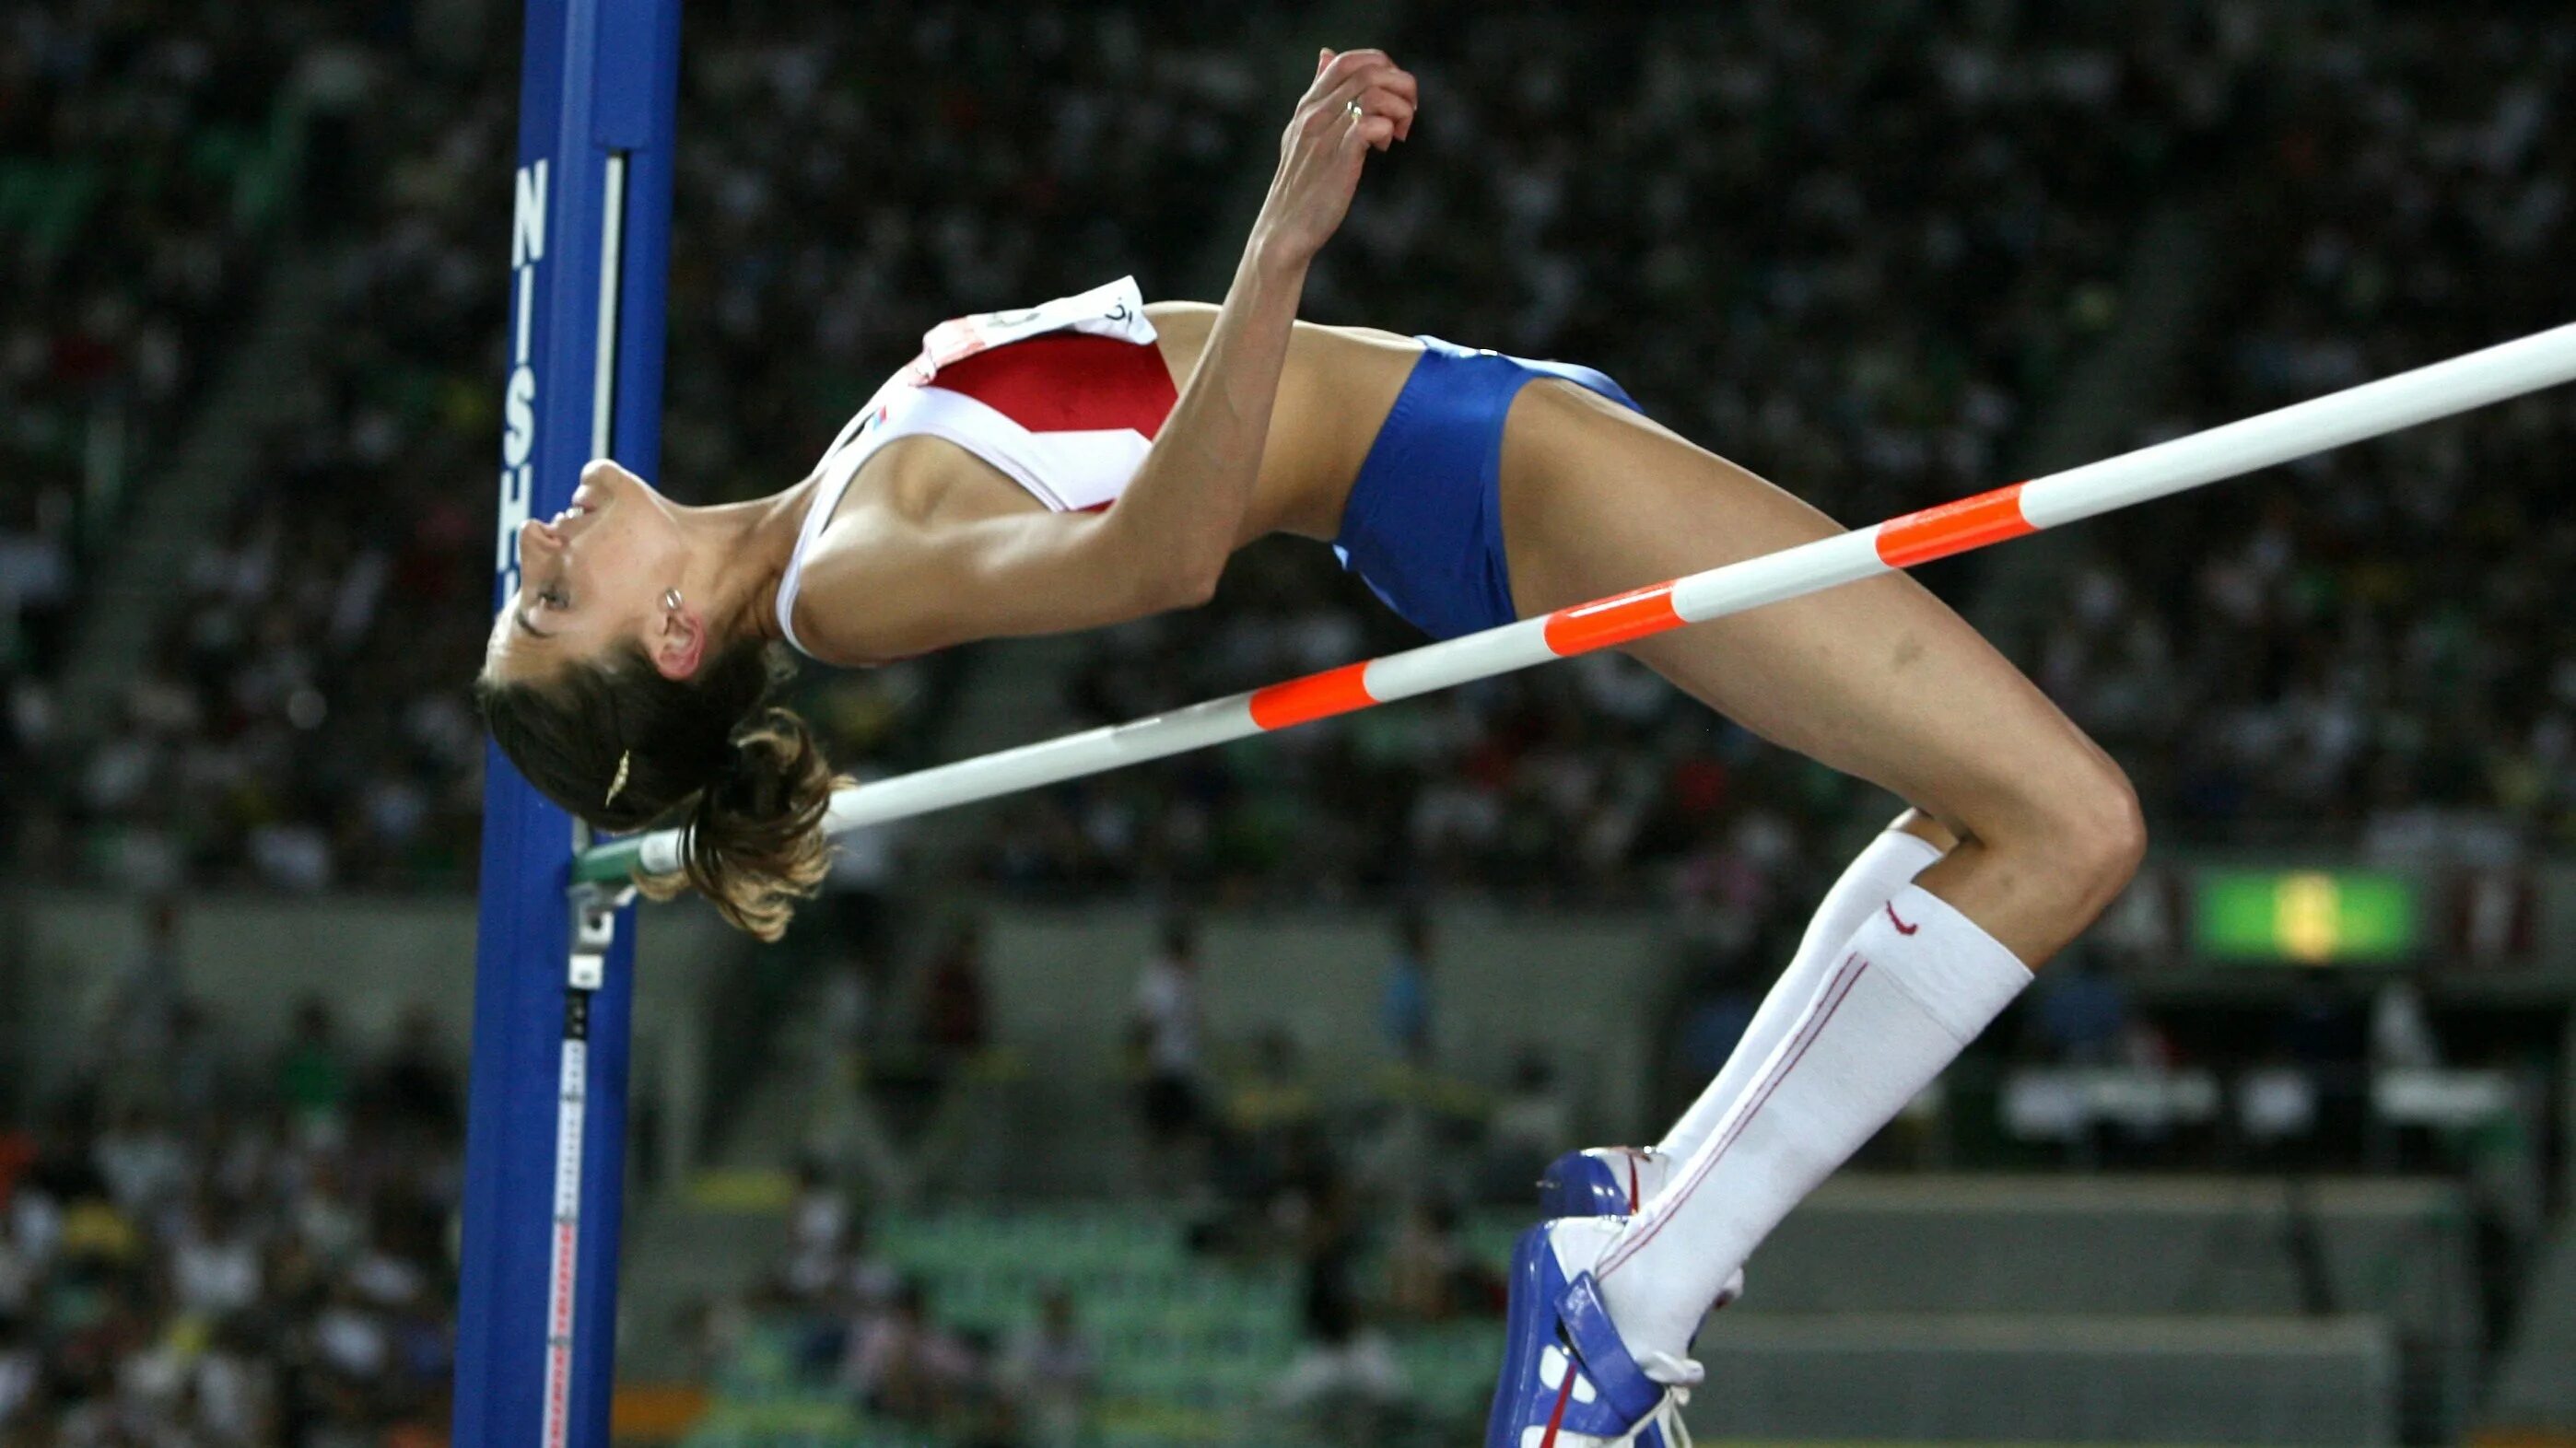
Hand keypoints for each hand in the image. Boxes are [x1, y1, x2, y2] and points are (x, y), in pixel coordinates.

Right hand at [1252, 47, 1417, 266]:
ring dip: (1399, 109)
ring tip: (1399, 134)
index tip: (1393, 93)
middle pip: (1369, 73)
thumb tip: (1325, 54)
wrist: (1284, 230)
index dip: (1381, 67)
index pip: (1348, 61)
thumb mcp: (1303, 129)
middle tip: (1407, 114)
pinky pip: (1372, 124)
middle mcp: (1315, 114)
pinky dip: (1388, 130)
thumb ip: (1318, 93)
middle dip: (1400, 87)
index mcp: (1308, 104)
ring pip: (1374, 94)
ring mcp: (1325, 135)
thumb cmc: (1301, 183)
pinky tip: (1384, 148)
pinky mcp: (1339, 159)